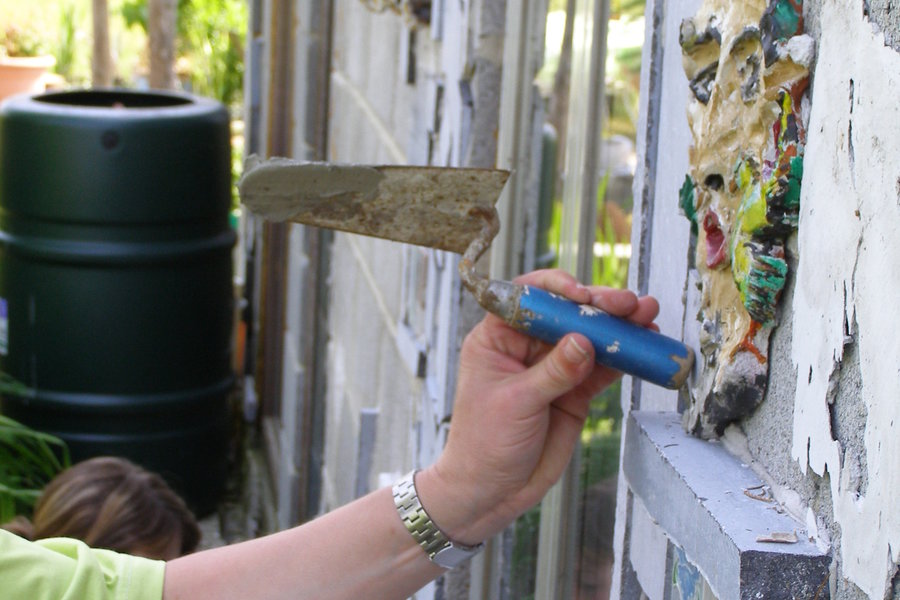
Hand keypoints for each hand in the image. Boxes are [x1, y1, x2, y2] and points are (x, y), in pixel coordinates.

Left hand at [416, 269, 658, 545]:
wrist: (493, 491)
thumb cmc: (485, 443)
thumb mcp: (516, 403)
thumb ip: (553, 373)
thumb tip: (584, 341)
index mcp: (497, 338)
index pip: (527, 298)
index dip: (555, 288)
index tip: (580, 294)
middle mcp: (526, 345)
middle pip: (566, 313)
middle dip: (598, 305)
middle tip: (629, 304)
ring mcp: (554, 366)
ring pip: (590, 337)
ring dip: (620, 327)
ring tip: (649, 316)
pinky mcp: (575, 390)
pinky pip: (604, 367)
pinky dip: (626, 359)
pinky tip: (646, 348)